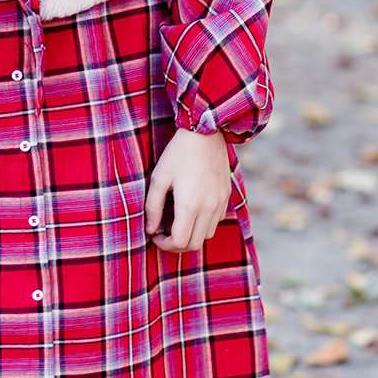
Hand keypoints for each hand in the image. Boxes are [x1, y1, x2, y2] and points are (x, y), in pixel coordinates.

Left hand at [145, 128, 231, 253]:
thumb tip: (151, 229)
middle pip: (194, 244)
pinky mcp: (226, 196)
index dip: (165, 245)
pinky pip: (216, 221)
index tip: (155, 235)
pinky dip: (204, 224)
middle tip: (164, 232)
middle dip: (177, 244)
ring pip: (207, 235)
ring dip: (192, 235)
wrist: (206, 132)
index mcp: (189, 205)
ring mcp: (220, 203)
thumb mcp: (159, 178)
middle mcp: (208, 208)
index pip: (179, 242)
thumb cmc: (178, 153)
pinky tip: (192, 210)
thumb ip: (153, 207)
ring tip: (177, 221)